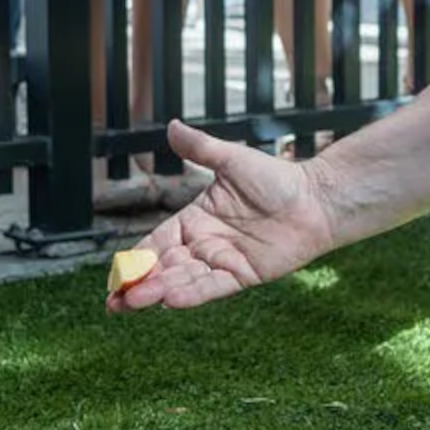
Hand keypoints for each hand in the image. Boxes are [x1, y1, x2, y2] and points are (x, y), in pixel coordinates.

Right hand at [106, 121, 339, 312]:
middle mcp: (205, 244)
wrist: (315, 198)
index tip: (115, 275)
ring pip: (184, 281)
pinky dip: (192, 293)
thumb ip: (199, 148)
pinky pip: (213, 287)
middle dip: (139, 285)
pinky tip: (171, 299)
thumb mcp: (231, 160)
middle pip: (165, 269)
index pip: (157, 243)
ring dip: (158, 292)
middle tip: (114, 301)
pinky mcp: (244, 275)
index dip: (136, 260)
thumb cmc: (276, 177)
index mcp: (194, 220)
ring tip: (133, 303)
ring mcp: (223, 262)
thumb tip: (171, 126)